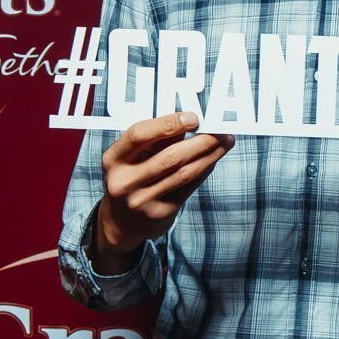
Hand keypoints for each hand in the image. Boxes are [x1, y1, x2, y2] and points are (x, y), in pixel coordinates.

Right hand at [91, 112, 234, 272]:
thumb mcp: (130, 156)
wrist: (120, 221)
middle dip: (201, 141)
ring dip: (210, 155)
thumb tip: (190, 120)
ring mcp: (142, 201)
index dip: (167, 124)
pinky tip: (213, 159)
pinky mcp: (161, 213)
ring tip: (225, 142)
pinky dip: (203, 170)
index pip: (139, 135)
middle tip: (220, 130)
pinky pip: (189, 187)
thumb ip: (155, 138)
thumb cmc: (129, 177)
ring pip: (184, 173)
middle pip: (170, 157)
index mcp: (113, 160)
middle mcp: (125, 182)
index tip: (193, 118)